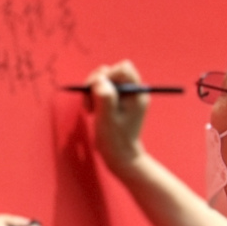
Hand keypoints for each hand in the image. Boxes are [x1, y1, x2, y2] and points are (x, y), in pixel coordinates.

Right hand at [85, 60, 150, 175]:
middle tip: (89, 103)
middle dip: (96, 84)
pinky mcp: (117, 101)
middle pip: (111, 72)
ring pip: (104, 79)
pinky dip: (93, 97)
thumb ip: (105, 97)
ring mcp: (125, 95)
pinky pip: (102, 89)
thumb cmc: (115, 140)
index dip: (107, 75)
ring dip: (92, 91)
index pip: (123, 69)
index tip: (97, 91)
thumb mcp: (108, 119)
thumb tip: (100, 78)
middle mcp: (133, 91)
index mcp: (137, 93)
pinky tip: (92, 111)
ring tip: (90, 109)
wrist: (121, 156)